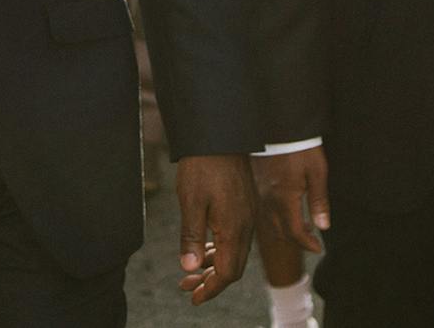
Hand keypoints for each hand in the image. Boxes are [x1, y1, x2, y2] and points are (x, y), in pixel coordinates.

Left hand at [174, 154, 252, 304]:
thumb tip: (189, 268)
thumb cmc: (203, 166)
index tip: (194, 298)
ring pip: (234, 252)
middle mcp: (246, 224)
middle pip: (233, 266)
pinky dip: (219, 249)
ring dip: (213, 265)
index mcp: (235, 228)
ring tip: (190, 274)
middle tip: (187, 289)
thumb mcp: (191, 202)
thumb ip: (191, 237)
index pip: (228, 272)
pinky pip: (235, 237)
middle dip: (211, 281)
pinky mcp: (243, 205)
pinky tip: (204, 249)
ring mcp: (247, 214)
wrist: (219, 135)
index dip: (211, 289)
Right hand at [249, 146, 328, 253]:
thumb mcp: (317, 172)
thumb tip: (324, 226)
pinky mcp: (256, 186)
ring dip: (285, 231)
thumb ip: (319, 201)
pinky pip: (263, 212)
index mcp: (284, 198)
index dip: (307, 244)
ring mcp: (260, 193)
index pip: (295, 232)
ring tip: (302, 227)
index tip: (318, 248)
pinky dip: (275, 219)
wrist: (278, 127)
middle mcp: (269, 200)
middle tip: (312, 239)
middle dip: (297, 240)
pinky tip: (287, 211)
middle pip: (280, 232)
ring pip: (270, 224)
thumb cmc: (300, 148)